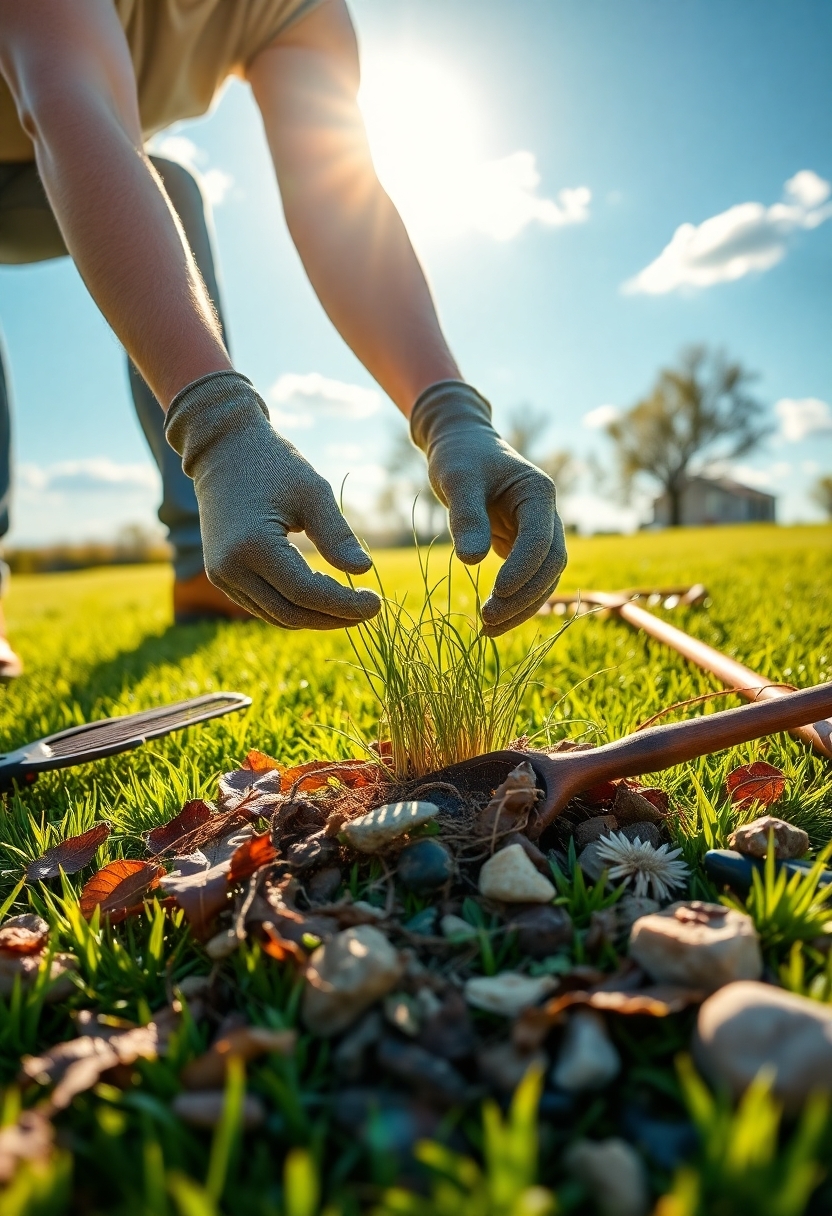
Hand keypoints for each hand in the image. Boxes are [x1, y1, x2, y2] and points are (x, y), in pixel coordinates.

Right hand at [165, 372, 380, 628]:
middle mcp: (230, 568)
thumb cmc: (274, 465)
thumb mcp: (313, 493)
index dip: (344, 604)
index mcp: (253, 546)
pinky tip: (322, 598)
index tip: (377, 603)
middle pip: (291, 613)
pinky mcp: (221, 577)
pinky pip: (263, 606)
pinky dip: (295, 609)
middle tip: (370, 610)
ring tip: (350, 607)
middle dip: (334, 617)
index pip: (306, 592)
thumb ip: (336, 535)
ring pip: (277, 616)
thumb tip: (365, 570)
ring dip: (316, 618)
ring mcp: (221, 576)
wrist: (224, 451)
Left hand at [411, 381, 566, 635]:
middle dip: (524, 597)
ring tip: (487, 630)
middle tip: (488, 620)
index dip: (523, 570)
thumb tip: (472, 561)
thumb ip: (466, 517)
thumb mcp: (457, 481)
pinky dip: (514, 601)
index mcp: (538, 493)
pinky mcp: (523, 545)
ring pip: (544, 578)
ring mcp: (538, 531)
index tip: (497, 592)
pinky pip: (528, 580)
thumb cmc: (459, 458)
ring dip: (521, 607)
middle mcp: (546, 514)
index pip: (541, 540)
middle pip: (550, 565)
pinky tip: (493, 619)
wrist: (462, 446)